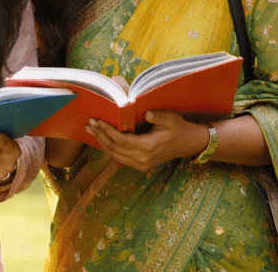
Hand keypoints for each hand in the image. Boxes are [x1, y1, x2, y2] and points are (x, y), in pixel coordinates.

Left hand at [85, 110, 209, 171]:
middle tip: (89, 123)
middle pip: (115, 149)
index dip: (107, 131)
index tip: (97, 121)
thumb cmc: (178, 128)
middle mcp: (143, 159)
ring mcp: (141, 164)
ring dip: (102, 142)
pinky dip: (109, 148)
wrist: (188, 144)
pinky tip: (102, 138)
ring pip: (115, 155)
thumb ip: (158, 116)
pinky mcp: (141, 165)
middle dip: (100, 135)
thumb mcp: (171, 119)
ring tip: (91, 130)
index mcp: (149, 147)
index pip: (122, 140)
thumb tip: (147, 113)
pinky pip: (120, 158)